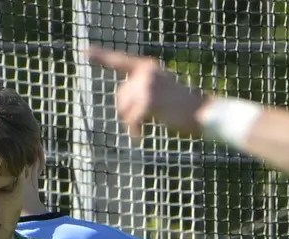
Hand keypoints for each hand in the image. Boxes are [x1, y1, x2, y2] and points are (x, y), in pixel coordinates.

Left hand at [85, 47, 210, 139]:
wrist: (204, 112)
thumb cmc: (182, 107)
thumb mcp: (161, 90)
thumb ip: (141, 90)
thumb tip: (121, 104)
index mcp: (147, 67)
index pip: (119, 61)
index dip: (101, 57)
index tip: (84, 53)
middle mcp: (145, 73)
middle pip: (120, 96)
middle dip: (126, 111)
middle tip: (140, 121)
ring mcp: (147, 86)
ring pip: (124, 109)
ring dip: (131, 122)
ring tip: (143, 128)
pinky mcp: (149, 101)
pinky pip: (131, 119)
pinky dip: (134, 130)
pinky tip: (140, 136)